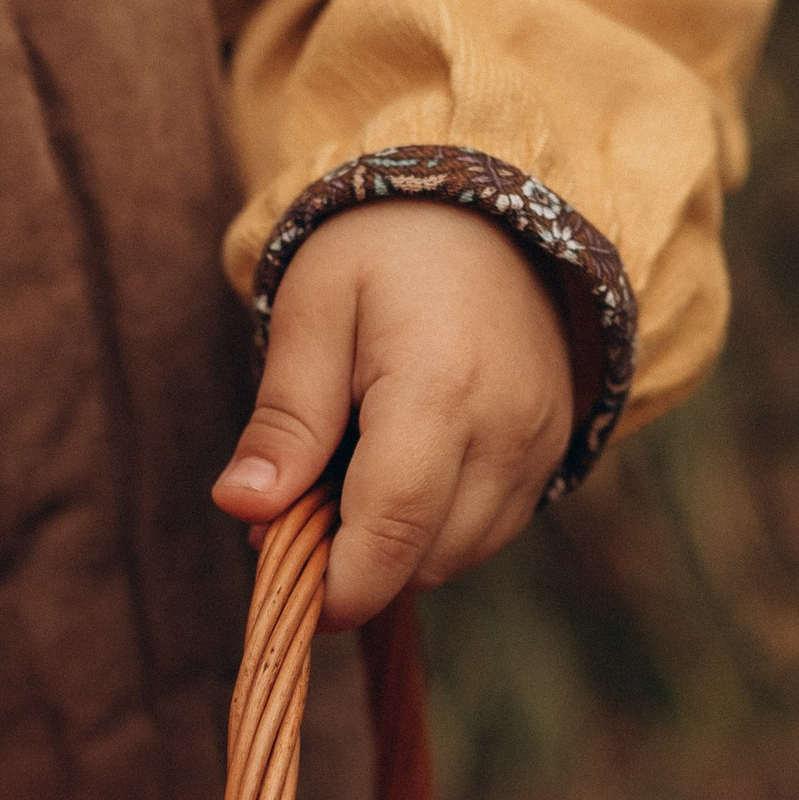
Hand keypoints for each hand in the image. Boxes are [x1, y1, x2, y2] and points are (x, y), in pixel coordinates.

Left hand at [212, 202, 575, 628]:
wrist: (494, 208)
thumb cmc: (385, 249)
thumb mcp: (313, 310)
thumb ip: (285, 418)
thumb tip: (242, 509)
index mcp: (439, 389)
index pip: (392, 531)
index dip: (338, 585)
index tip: (287, 592)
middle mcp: (507, 429)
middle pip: (424, 559)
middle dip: (356, 562)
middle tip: (300, 502)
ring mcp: (541, 445)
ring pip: (458, 556)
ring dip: (397, 548)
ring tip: (353, 471)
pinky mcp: (555, 450)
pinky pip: (489, 529)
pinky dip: (436, 527)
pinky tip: (403, 468)